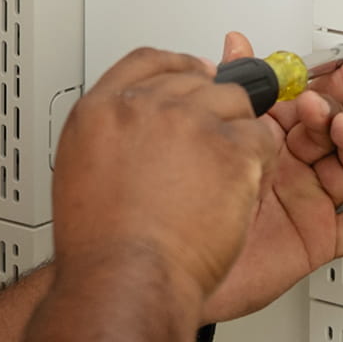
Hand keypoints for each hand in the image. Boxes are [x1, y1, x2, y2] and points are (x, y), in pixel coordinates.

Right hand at [48, 47, 277, 306]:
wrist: (123, 279)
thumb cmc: (103, 246)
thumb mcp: (80, 173)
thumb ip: (112, 138)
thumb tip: (134, 129)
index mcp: (102, 109)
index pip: (146, 62)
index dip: (176, 66)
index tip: (192, 73)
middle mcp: (144, 107)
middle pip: (196, 80)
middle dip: (211, 109)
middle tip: (215, 144)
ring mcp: (189, 122)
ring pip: (235, 104)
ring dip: (237, 135)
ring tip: (226, 175)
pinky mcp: (229, 148)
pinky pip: (262, 138)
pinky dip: (261, 163)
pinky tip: (245, 187)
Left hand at [201, 34, 342, 322]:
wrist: (168, 268)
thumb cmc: (182, 209)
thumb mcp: (211, 138)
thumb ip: (233, 91)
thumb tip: (238, 46)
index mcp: (269, 138)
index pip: (309, 98)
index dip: (331, 76)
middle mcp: (292, 167)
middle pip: (336, 125)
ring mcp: (308, 200)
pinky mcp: (318, 237)